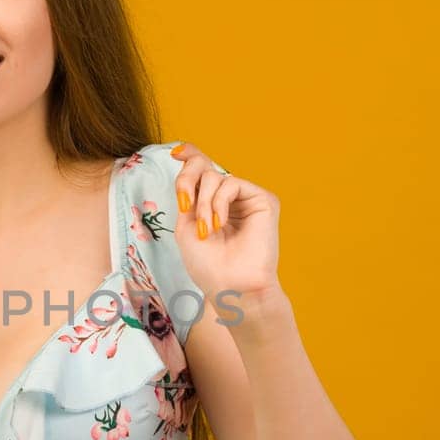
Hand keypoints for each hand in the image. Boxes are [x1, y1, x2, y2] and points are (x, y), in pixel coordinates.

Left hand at [169, 141, 283, 311]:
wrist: (230, 286)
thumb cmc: (207, 264)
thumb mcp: (186, 225)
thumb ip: (187, 193)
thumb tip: (188, 159)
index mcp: (210, 203)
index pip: (201, 170)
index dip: (189, 156)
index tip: (176, 153)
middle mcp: (228, 198)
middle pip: (204, 166)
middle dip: (187, 181)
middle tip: (185, 206)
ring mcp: (246, 198)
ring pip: (215, 177)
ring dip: (203, 203)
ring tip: (206, 230)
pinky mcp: (263, 200)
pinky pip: (232, 183)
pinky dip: (219, 202)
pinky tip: (220, 224)